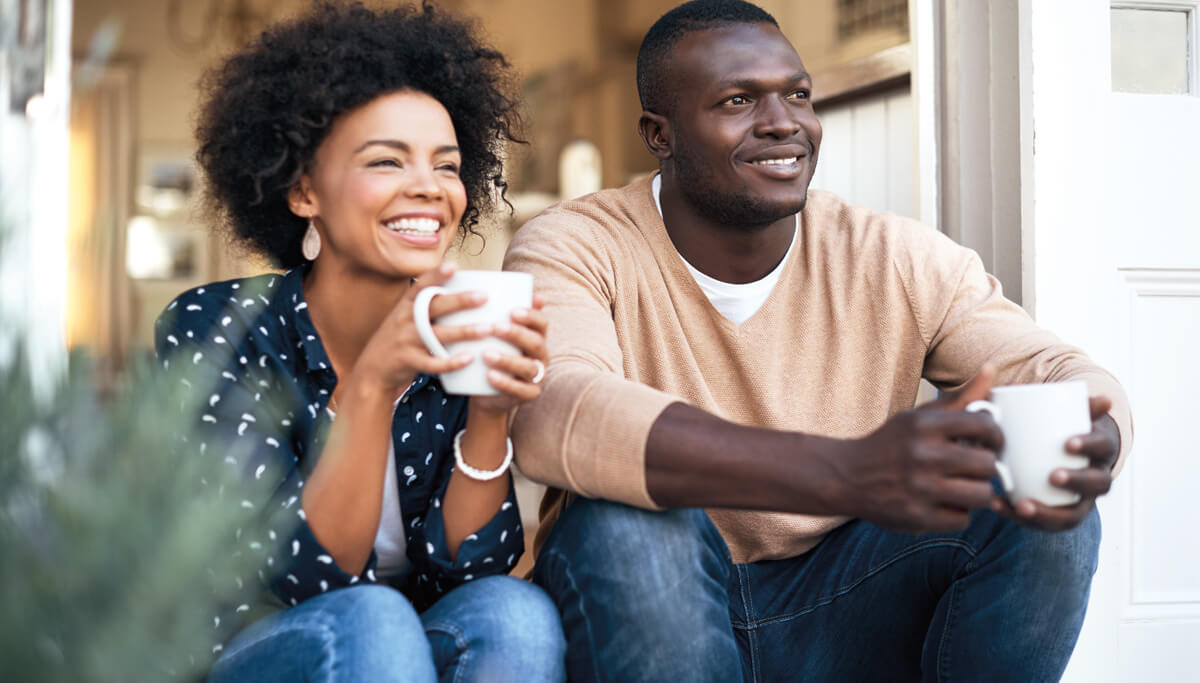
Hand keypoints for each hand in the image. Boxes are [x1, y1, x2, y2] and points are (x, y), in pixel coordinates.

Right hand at [348, 262, 490, 397]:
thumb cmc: (400, 339)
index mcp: (406, 306)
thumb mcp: (406, 318)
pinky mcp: (408, 361)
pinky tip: (469, 357)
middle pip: (434, 307)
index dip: (436, 275)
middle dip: (460, 301)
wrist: (373, 370)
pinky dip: (451, 362)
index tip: (454, 265)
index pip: (421, 286)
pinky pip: (433, 362)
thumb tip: (463, 293)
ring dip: (463, 331)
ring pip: (437, 334)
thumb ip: (428, 307)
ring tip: (487, 329)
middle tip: (484, 296)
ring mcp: (405, 340)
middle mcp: (404, 320)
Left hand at [470, 294, 549, 416]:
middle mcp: (541, 355)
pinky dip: (506, 383)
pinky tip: (490, 376)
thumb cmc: (490, 353)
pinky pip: (521, 390)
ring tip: (486, 354)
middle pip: (536, 342)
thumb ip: (496, 313)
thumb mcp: (493, 334)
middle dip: (517, 334)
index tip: (511, 310)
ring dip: (508, 360)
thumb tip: (498, 288)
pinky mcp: (529, 394)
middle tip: (494, 328)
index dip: (530, 316)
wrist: (485, 390)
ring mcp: (537, 376)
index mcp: (536, 336)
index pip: (541, 322)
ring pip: (529, 367)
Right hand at [831, 366, 1003, 533]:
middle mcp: (922, 455)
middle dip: (985, 466)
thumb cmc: (892, 444)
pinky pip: (962, 519)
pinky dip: (957, 513)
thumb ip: (961, 398)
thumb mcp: (919, 417)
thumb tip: (993, 368)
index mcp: (924, 425)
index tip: (990, 441)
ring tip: (963, 486)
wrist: (847, 477)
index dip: (995, 435)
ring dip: (976, 492)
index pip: (985, 426)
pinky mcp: (917, 517)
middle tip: (974, 466)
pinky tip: (943, 502)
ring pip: (982, 495)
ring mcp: (920, 489)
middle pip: (988, 465)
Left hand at [990, 396, 1117, 530]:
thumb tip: (1102, 398)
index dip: (1088, 445)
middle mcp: (1095, 479)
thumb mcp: (1067, 413)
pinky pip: (1042, 523)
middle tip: (1052, 475)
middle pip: (1096, 485)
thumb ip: (1073, 401)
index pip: (1102, 448)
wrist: (1064, 452)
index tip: (1067, 442)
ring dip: (1047, 512)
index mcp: (1100, 450)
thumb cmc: (1061, 427)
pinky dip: (1019, 516)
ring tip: (1021, 504)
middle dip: (1076, 482)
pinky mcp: (1056, 514)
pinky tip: (996, 503)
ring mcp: (1078, 501)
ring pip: (1071, 515)